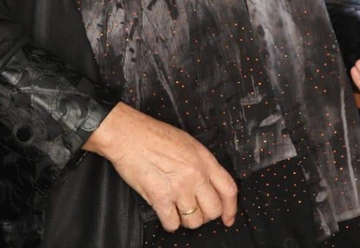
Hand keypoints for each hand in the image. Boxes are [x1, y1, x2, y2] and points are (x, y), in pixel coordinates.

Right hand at [84, 103, 237, 231]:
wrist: (128, 135)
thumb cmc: (153, 135)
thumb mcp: (188, 143)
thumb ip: (201, 163)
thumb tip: (208, 183)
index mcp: (204, 159)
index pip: (229, 189)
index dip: (231, 208)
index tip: (228, 217)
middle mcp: (195, 175)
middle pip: (214, 210)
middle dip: (207, 215)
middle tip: (197, 212)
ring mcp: (179, 187)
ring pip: (194, 221)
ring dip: (187, 220)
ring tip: (179, 211)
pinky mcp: (160, 197)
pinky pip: (172, 224)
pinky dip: (170, 223)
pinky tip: (166, 213)